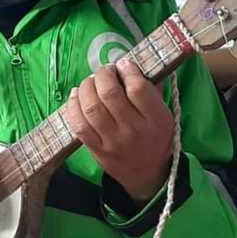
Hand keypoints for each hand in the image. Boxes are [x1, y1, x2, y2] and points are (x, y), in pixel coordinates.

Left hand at [64, 58, 173, 204]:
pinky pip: (78, 125)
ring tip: (91, 82)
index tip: (123, 66)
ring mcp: (112, 142)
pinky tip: (76, 95)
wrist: (147, 173)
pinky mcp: (96, 150)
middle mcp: (133, 131)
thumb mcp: (164, 113)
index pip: (138, 89)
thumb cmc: (156, 137)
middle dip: (103, 75)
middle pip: (110, 94)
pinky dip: (73, 106)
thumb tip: (130, 64)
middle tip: (105, 72)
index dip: (127, 70)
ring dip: (86, 87)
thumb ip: (151, 89)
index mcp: (155, 119)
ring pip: (91, 107)